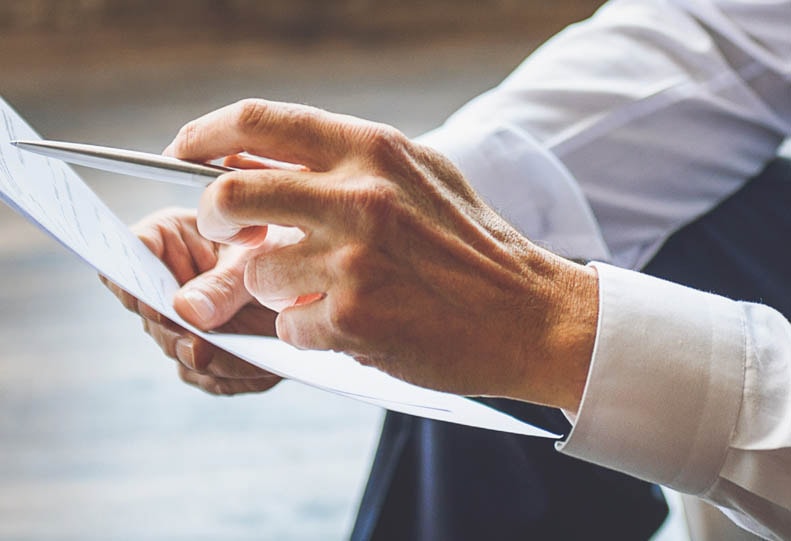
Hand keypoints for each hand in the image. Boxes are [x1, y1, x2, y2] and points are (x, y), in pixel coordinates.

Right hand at [102, 207, 282, 395]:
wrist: (312, 271)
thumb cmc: (282, 245)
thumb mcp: (259, 254)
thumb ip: (224, 283)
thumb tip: (186, 312)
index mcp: (168, 239)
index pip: (132, 252)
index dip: (133, 281)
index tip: (155, 307)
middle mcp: (167, 283)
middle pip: (151, 314)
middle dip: (178, 336)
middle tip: (201, 350)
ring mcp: (184, 321)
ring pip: (180, 351)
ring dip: (211, 363)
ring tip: (248, 360)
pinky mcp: (208, 352)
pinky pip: (212, 376)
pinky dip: (236, 377)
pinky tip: (264, 369)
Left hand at [165, 99, 598, 410]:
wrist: (530, 313)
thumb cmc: (473, 243)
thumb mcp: (418, 175)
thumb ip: (345, 161)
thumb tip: (259, 158)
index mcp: (371, 149)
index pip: (257, 121)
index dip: (203, 135)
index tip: (181, 154)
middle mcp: (358, 196)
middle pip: (228, 196)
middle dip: (210, 218)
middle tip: (222, 234)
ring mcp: (353, 260)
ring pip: (254, 273)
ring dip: (274, 287)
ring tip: (320, 290)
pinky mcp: (354, 318)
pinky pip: (289, 326)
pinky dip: (307, 330)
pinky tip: (350, 324)